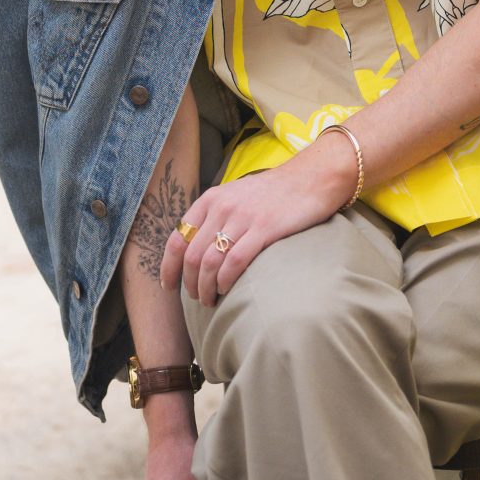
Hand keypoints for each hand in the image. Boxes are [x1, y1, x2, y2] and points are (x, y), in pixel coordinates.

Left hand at [159, 136, 357, 305]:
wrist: (311, 179)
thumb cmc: (274, 193)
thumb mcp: (236, 196)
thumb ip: (216, 216)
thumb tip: (198, 248)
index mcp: (210, 199)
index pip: (177, 238)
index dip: (168, 266)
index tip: (168, 286)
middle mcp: (221, 207)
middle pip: (191, 255)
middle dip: (189, 283)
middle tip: (195, 298)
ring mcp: (242, 218)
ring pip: (209, 262)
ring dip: (205, 287)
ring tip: (210, 300)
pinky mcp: (264, 229)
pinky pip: (234, 261)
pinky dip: (225, 280)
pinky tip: (227, 290)